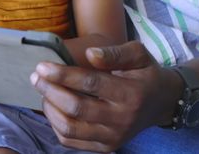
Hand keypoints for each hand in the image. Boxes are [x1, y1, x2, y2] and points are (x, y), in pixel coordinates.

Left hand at [30, 41, 180, 151]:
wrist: (162, 103)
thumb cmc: (145, 73)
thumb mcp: (138, 54)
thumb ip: (114, 53)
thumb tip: (90, 54)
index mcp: (130, 93)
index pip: (90, 84)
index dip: (62, 75)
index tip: (41, 66)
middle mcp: (122, 119)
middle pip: (76, 108)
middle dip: (50, 91)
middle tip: (36, 77)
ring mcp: (113, 137)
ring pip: (70, 128)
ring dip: (50, 109)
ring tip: (44, 91)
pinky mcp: (106, 147)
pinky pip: (71, 141)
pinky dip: (56, 125)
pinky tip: (53, 108)